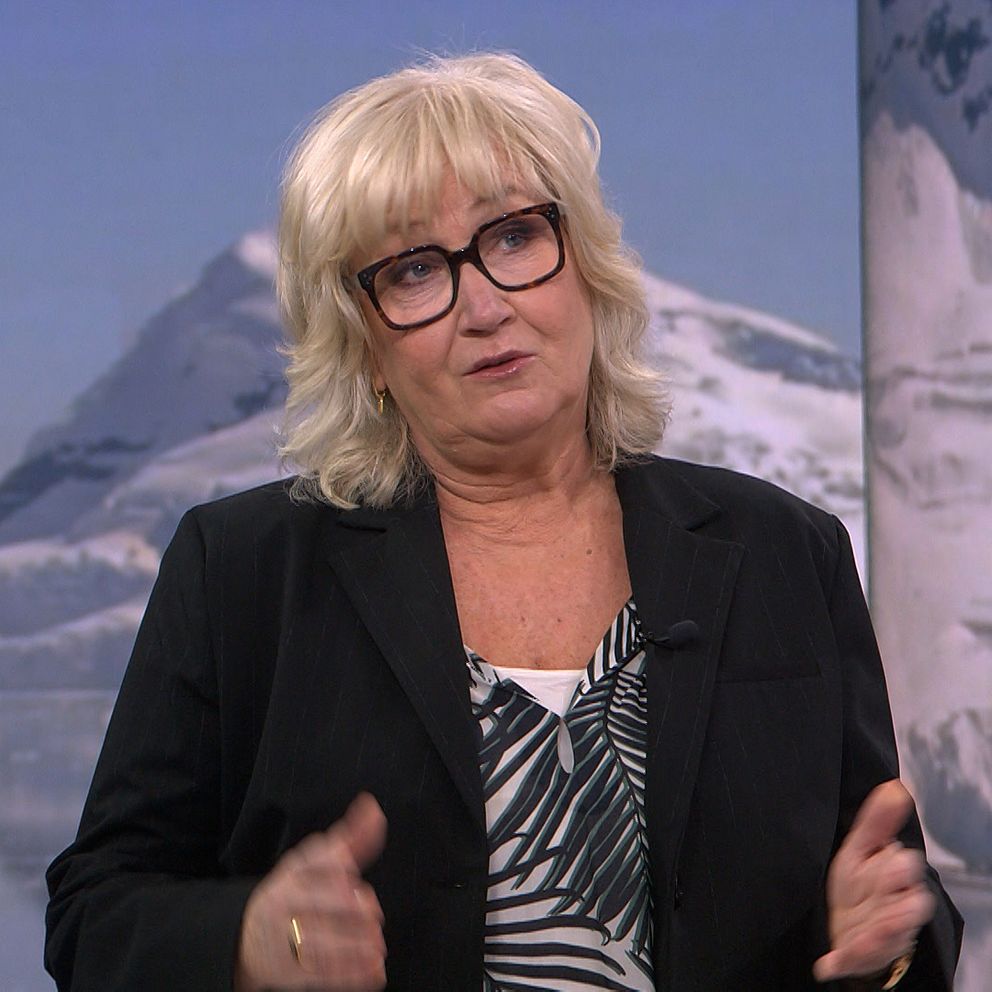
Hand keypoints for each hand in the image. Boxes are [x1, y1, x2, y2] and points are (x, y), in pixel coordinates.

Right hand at [235, 793, 387, 990]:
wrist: (243, 936)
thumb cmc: (291, 894)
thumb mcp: (312, 861)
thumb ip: (349, 838)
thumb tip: (373, 808)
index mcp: (292, 873)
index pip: (316, 869)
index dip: (339, 879)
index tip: (356, 887)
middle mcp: (282, 903)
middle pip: (320, 905)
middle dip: (351, 913)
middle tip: (372, 917)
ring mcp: (280, 938)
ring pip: (319, 942)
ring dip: (354, 947)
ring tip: (376, 948)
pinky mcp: (284, 971)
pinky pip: (319, 974)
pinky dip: (349, 975)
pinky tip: (372, 971)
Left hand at [813, 780, 933, 983]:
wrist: (845, 928)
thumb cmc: (856, 886)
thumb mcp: (859, 850)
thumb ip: (876, 821)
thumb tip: (895, 785)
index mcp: (897, 879)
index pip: (906, 866)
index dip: (893, 861)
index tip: (885, 852)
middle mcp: (899, 909)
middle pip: (912, 901)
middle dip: (892, 889)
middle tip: (874, 880)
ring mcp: (886, 936)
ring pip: (896, 933)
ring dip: (883, 928)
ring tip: (868, 925)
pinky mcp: (865, 956)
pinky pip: (862, 958)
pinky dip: (848, 959)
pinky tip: (826, 963)